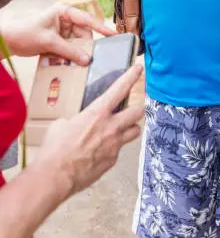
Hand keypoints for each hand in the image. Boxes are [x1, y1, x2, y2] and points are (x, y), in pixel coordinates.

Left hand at [2, 2, 114, 64]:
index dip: (101, 28)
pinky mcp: (59, 40)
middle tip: (91, 59)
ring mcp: (63, 30)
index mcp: (64, 11)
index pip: (87, 20)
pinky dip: (70, 56)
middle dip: (86, 46)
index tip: (114, 35)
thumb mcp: (49, 41)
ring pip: (78, 43)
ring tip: (77, 63)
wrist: (8, 42)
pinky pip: (70, 48)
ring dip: (77, 53)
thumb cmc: (25, 33)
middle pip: (84, 34)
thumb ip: (69, 50)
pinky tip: (70, 62)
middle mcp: (66, 19)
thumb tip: (87, 59)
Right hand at [35, 65, 143, 196]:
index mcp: (98, 112)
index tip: (138, 68)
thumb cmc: (55, 149)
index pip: (120, 88)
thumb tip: (74, 123)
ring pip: (135, 131)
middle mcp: (111, 127)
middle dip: (136, 108)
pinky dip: (113, 149)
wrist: (55, 176)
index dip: (131, 76)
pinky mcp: (112, 161)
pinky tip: (101, 151)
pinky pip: (119, 151)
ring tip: (121, 129)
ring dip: (130, 128)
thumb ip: (77, 120)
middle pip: (138, 111)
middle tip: (131, 109)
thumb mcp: (62, 124)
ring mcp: (114, 145)